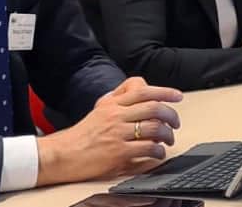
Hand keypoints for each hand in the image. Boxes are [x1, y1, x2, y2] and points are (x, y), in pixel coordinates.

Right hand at [35, 77, 182, 185]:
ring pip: (154, 128)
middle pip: (154, 108)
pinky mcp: (118, 153)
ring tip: (167, 140)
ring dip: (167, 135)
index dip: (164, 92)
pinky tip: (158, 154)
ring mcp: (117, 134)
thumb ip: (120, 98)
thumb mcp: (100, 109)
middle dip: (171, 116)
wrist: (63, 154)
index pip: (143, 91)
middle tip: (175, 124)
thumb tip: (142, 87)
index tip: (178, 96)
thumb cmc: (83, 134)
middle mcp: (116, 115)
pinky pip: (148, 149)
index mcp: (112, 103)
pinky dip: (158, 152)